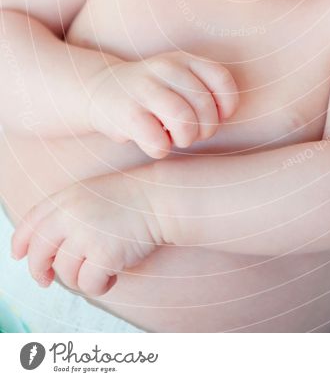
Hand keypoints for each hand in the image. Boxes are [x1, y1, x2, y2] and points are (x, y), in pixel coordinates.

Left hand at [10, 170, 161, 296]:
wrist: (161, 198)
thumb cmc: (130, 198)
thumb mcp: (91, 194)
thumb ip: (66, 214)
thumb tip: (45, 252)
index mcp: (65, 198)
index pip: (30, 224)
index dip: (20, 243)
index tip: (18, 256)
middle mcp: (70, 215)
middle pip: (39, 254)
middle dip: (39, 272)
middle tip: (46, 280)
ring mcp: (86, 235)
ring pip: (65, 274)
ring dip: (80, 278)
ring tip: (101, 267)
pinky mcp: (104, 254)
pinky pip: (89, 284)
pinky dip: (100, 285)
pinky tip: (114, 274)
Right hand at [86, 51, 238, 157]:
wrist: (100, 90)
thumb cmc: (152, 94)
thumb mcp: (179, 79)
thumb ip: (204, 91)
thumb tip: (222, 117)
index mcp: (184, 59)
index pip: (221, 79)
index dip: (227, 104)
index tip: (218, 117)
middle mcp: (165, 68)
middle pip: (204, 105)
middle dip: (205, 129)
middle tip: (193, 133)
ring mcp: (144, 88)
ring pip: (184, 121)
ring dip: (185, 139)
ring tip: (175, 138)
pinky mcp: (126, 112)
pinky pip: (157, 142)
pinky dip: (160, 149)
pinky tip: (152, 141)